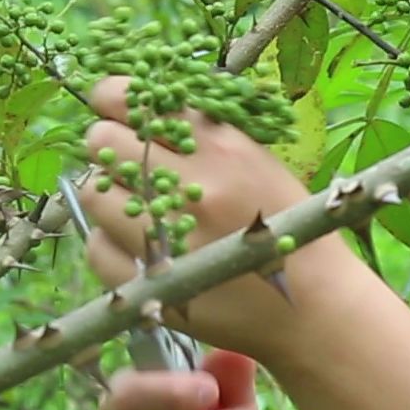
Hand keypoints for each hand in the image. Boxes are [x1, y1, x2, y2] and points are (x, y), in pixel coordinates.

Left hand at [79, 76, 363, 364]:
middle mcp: (191, 186)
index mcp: (223, 147)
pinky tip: (141, 247)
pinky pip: (98, 249)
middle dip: (109, 147)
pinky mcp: (151, 284)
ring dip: (108, 195)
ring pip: (94, 195)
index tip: (113, 109)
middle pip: (103, 142)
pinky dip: (111, 244)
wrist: (315, 309)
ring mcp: (167, 238)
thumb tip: (141, 112)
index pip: (133, 101)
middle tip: (128, 164)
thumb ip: (207, 137)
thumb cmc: (292, 229)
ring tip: (135, 207)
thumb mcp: (262, 165)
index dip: (112, 100)